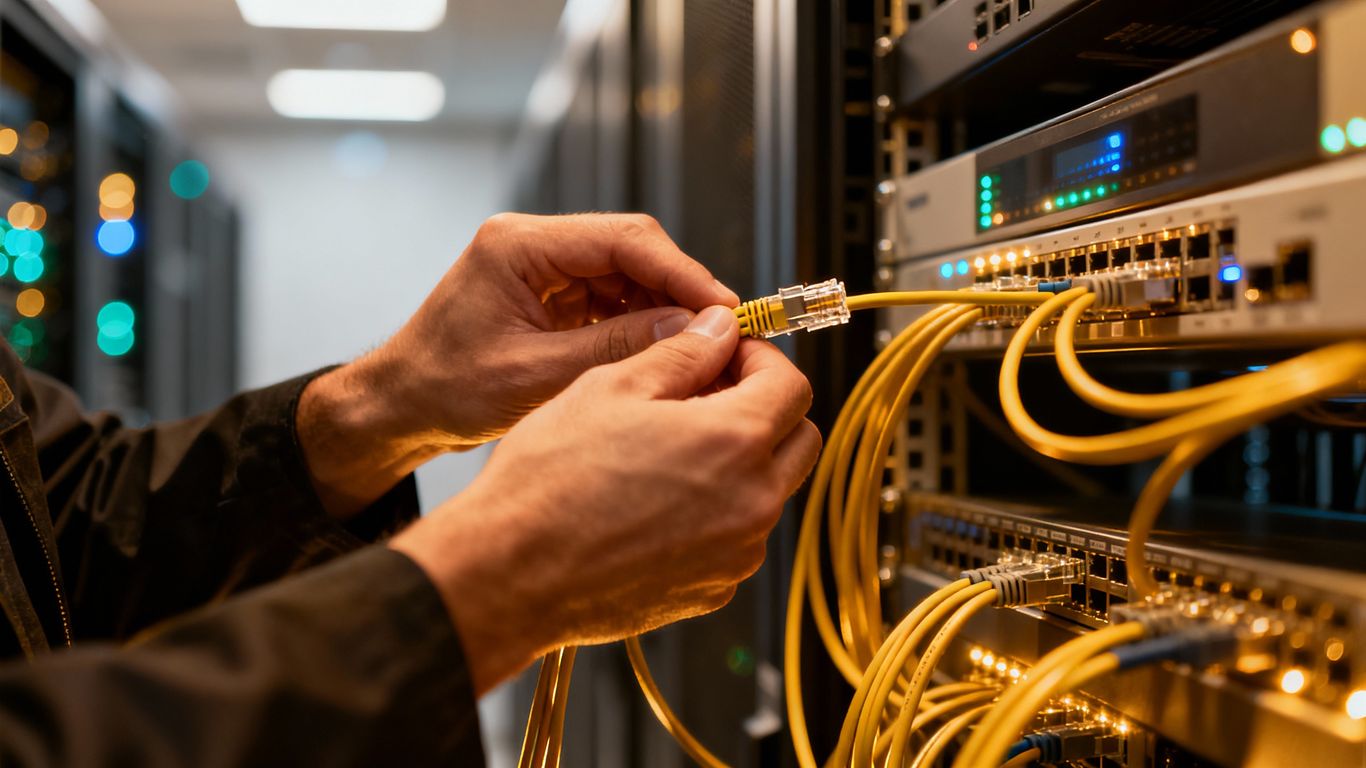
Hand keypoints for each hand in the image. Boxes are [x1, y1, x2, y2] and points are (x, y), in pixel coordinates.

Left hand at [371, 212, 736, 445]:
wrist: (401, 407)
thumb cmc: (444, 389)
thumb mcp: (536, 375)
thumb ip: (615, 347)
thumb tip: (688, 329)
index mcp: (519, 245)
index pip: (622, 239)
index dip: (681, 271)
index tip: (721, 305)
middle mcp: (532, 245)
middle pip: (630, 249)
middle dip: (678, 288)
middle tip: (720, 329)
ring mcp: (542, 268)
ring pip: (626, 274)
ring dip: (662, 308)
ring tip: (695, 347)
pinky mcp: (549, 295)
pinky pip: (609, 298)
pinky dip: (638, 323)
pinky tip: (660, 352)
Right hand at [389, 306, 821, 693]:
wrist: (510, 574)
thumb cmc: (549, 480)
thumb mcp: (612, 388)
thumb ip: (682, 354)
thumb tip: (719, 329)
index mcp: (735, 441)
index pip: (792, 384)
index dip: (760, 358)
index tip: (725, 356)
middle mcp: (752, 503)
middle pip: (799, 440)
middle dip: (765, 409)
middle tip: (707, 395)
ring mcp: (736, 554)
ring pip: (770, 491)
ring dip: (741, 462)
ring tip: (670, 450)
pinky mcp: (712, 590)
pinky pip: (737, 539)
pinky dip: (716, 513)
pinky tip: (657, 502)